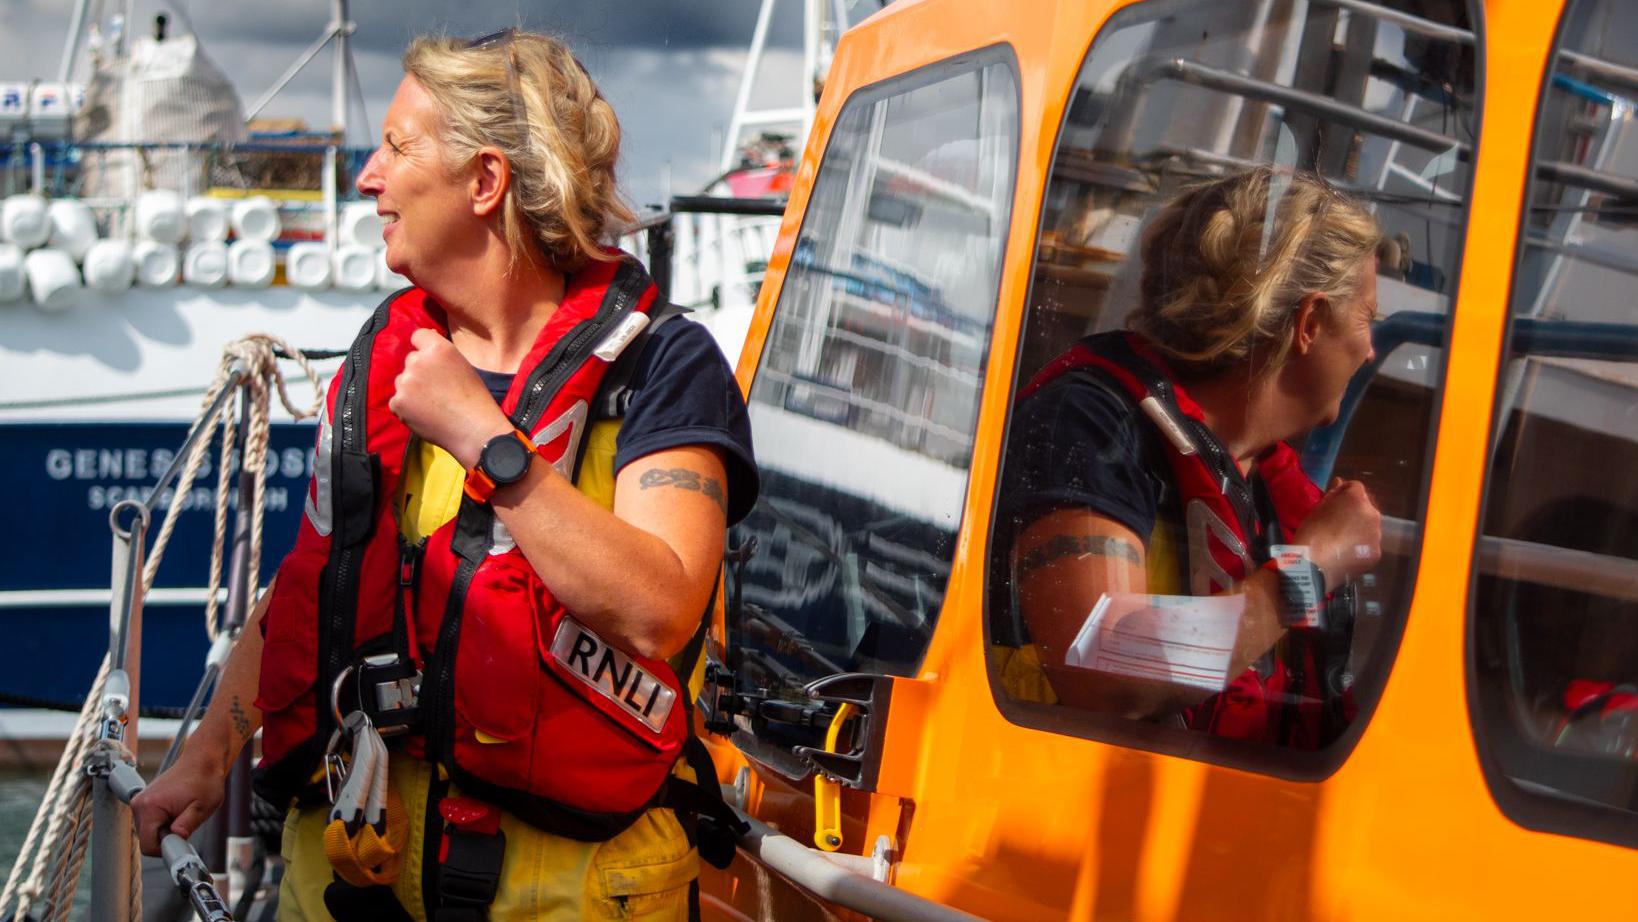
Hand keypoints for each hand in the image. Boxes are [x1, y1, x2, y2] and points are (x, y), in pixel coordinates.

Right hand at [131, 751, 225, 855]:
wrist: (202, 760)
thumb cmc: (205, 781)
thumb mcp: (202, 807)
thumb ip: (187, 824)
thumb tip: (176, 837)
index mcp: (149, 807)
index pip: (148, 846)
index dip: (167, 848)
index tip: (183, 838)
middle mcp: (139, 805)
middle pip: (148, 839)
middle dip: (167, 837)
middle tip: (186, 822)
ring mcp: (139, 802)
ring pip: (149, 832)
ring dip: (166, 829)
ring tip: (182, 813)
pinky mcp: (144, 801)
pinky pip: (151, 822)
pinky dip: (163, 822)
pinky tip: (177, 810)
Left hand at [389, 329, 512, 467]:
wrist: (474, 429)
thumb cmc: (474, 398)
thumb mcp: (462, 365)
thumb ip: (441, 353)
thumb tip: (426, 339)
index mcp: (437, 348)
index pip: (418, 336)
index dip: (423, 347)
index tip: (430, 360)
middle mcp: (418, 361)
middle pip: (410, 360)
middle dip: (420, 372)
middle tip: (437, 389)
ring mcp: (405, 382)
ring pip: (402, 381)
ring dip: (412, 390)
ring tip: (433, 404)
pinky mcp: (397, 402)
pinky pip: (397, 401)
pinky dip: (407, 408)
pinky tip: (425, 414)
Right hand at [1293, 478, 1381, 582]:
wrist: (1314, 564)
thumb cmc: (1311, 532)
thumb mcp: (1317, 508)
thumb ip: (1333, 494)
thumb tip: (1340, 482)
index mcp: (1357, 499)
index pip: (1355, 487)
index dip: (1343, 493)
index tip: (1332, 503)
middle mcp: (1372, 514)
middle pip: (1365, 507)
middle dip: (1354, 511)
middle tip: (1337, 523)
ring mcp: (1376, 535)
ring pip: (1369, 526)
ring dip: (1359, 528)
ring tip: (1341, 540)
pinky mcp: (1375, 552)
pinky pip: (1369, 544)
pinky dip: (1360, 546)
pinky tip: (1346, 552)